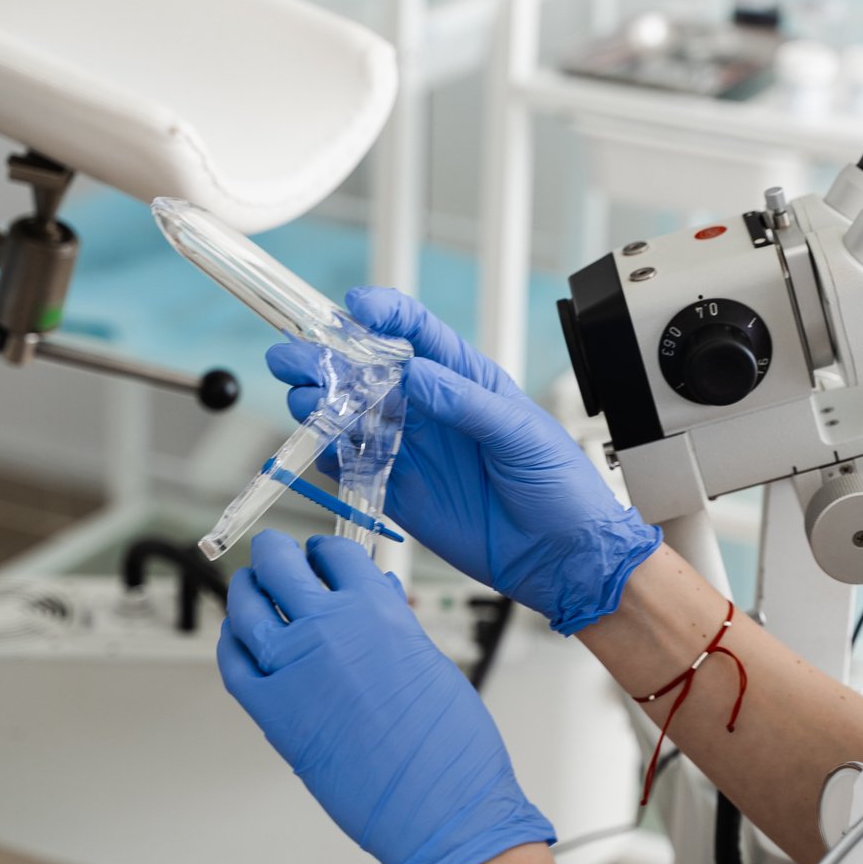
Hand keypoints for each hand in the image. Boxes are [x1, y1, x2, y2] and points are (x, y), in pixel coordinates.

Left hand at [219, 530, 553, 863]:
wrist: (440, 808)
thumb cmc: (449, 746)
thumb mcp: (428, 662)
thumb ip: (392, 624)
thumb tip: (376, 599)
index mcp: (377, 609)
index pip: (335, 553)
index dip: (324, 550)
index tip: (320, 554)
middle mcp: (329, 628)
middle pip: (280, 565)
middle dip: (276, 554)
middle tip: (275, 555)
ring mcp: (293, 668)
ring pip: (246, 606)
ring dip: (246, 590)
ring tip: (250, 588)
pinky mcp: (271, 712)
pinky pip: (233, 663)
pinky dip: (231, 643)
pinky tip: (238, 639)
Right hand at [266, 290, 661, 635]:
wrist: (561, 557)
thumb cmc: (558, 488)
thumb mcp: (520, 435)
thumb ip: (465, 403)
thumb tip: (415, 372)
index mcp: (465, 380)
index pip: (417, 332)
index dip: (384, 313)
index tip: (356, 307)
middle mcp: (431, 408)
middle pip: (368, 369)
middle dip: (329, 356)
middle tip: (300, 356)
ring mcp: (411, 448)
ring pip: (350, 414)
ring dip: (321, 403)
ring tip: (305, 401)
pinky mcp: (399, 490)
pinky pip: (353, 465)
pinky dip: (330, 454)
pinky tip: (323, 447)